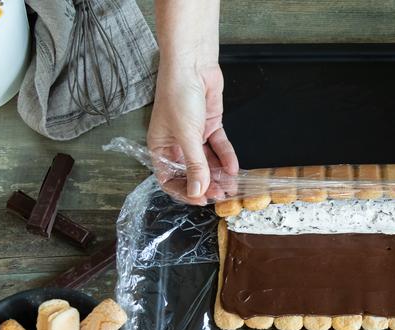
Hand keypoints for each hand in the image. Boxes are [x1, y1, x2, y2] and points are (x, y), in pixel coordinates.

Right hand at [147, 63, 238, 204]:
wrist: (192, 64)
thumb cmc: (178, 94)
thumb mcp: (186, 134)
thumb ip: (194, 164)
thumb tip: (197, 191)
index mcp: (160, 147)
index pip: (169, 178)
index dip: (184, 191)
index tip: (200, 199)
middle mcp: (176, 143)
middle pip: (191, 172)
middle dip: (206, 185)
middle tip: (221, 195)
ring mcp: (194, 135)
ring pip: (207, 161)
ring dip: (218, 174)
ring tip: (231, 185)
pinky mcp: (209, 125)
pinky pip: (218, 146)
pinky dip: (226, 156)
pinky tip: (234, 168)